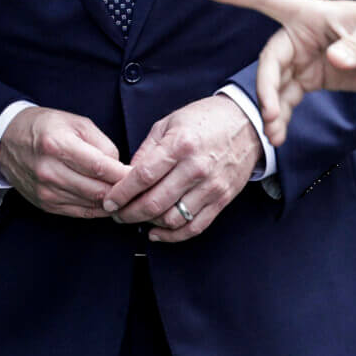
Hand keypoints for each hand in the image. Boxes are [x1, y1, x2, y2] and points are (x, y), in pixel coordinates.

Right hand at [0, 106, 127, 218]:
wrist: (6, 140)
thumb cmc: (44, 127)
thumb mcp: (75, 122)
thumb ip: (102, 143)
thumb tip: (119, 167)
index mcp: (57, 144)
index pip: (100, 168)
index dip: (125, 175)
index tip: (140, 176)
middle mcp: (49, 171)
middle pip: (98, 191)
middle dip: (122, 191)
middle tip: (138, 188)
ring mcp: (46, 191)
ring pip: (91, 205)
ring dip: (111, 203)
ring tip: (125, 195)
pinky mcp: (45, 204)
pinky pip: (79, 213)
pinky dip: (97, 210)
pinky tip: (106, 202)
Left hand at [100, 93, 264, 242]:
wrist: (246, 123)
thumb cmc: (204, 119)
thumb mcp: (169, 123)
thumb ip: (147, 150)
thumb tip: (127, 175)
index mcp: (180, 145)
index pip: (143, 176)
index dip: (122, 193)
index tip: (109, 201)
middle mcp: (196, 168)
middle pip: (155, 202)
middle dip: (130, 213)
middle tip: (117, 215)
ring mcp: (211, 186)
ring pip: (173, 218)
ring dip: (149, 224)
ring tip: (135, 220)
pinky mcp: (222, 199)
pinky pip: (195, 226)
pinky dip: (173, 235)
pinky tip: (157, 232)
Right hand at [200, 0, 355, 145]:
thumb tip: (335, 59)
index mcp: (309, 15)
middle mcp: (299, 36)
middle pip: (270, 60)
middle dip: (266, 88)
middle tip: (271, 116)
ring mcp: (304, 59)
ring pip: (275, 84)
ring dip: (272, 108)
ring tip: (274, 135)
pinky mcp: (313, 79)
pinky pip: (289, 99)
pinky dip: (283, 117)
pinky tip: (280, 136)